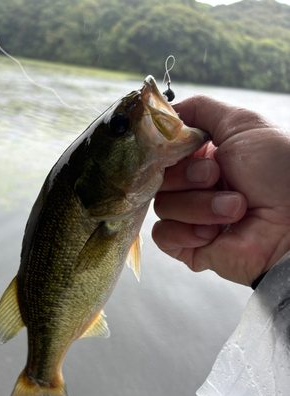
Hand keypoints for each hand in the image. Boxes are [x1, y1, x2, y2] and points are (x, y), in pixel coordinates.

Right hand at [152, 95, 289, 285]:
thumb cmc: (277, 169)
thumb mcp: (240, 123)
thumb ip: (199, 109)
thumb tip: (163, 112)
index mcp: (202, 158)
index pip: (162, 153)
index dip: (167, 151)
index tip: (184, 149)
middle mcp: (193, 187)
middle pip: (158, 179)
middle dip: (188, 177)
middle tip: (218, 177)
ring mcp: (190, 217)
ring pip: (162, 207)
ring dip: (198, 206)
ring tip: (235, 208)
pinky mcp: (189, 246)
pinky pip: (163, 235)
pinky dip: (185, 232)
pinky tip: (212, 233)